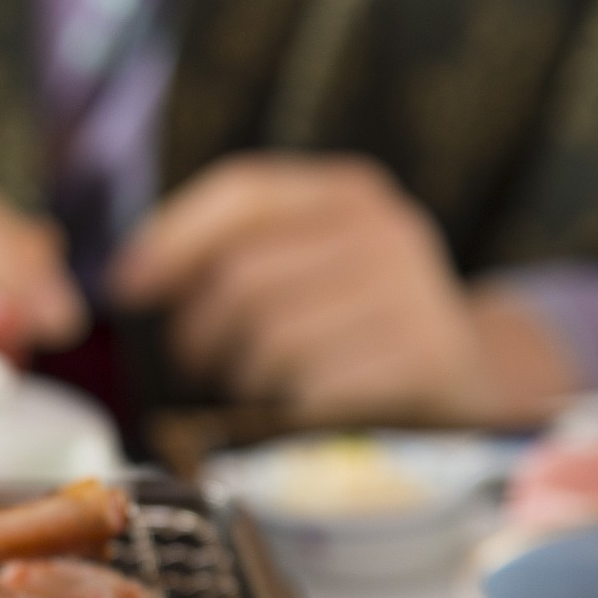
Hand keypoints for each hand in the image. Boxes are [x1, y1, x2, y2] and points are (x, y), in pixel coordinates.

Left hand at [107, 153, 569, 423]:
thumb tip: (131, 274)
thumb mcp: (309, 266)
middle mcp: (384, 228)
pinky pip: (312, 387)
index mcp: (347, 191)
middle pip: (241, 277)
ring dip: (243, 377)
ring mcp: (410, 291)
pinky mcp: (423, 357)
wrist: (470, 378)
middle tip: (199, 361)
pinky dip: (289, 408)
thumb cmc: (357, 323)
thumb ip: (237, 252)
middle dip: (200, 331)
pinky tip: (302, 408)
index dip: (170, 236)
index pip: (242, 190)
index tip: (127, 283)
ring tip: (258, 384)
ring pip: (269, 338)